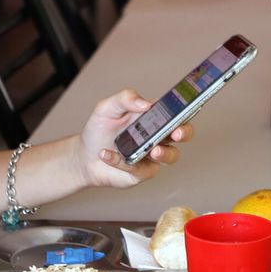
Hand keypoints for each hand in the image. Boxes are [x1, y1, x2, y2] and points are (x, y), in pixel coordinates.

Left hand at [74, 88, 192, 188]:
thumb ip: (125, 99)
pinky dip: (123, 162)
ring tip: (152, 151)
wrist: (85, 156)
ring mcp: (153, 155)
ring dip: (165, 153)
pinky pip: (141, 169)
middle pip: (184, 133)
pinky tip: (107, 154)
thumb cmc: (100, 130)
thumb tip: (145, 103)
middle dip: (184, 133)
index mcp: (153, 117)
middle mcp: (158, 135)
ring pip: (172, 155)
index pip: (175, 111)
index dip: (185, 109)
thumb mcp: (107, 108)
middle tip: (176, 133)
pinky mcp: (144, 172)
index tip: (185, 108)